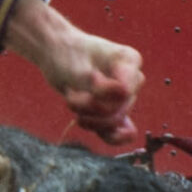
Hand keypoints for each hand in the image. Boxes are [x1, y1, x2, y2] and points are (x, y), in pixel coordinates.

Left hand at [6, 0, 144, 145]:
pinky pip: (123, 132)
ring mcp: (126, 96)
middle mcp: (133, 78)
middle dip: (89, 106)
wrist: (58, 55)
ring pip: (114, 121)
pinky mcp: (115, 109)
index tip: (90, 77)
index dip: (101, 92)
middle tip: (71, 92)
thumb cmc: (68, 56)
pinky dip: (109, 135)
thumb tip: (122, 97)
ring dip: (88, 118)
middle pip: (118, 108)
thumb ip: (100, 87)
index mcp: (130, 61)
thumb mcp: (81, 70)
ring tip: (73, 101)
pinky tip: (98, 131)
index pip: (123, 92)